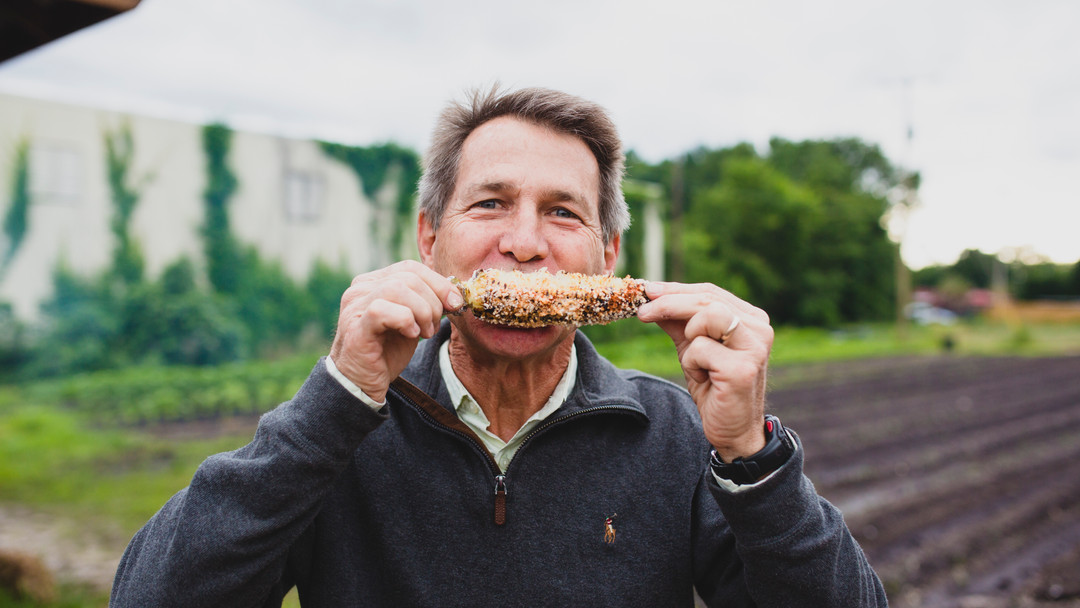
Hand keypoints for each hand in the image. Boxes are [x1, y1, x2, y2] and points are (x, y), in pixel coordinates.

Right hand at [330, 260, 462, 401]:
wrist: (362, 384)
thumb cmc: (386, 351)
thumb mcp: (412, 321)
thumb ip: (426, 303)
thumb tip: (454, 295)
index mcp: (373, 282)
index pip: (410, 267)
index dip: (438, 283)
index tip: (454, 303)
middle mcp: (360, 289)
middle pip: (408, 277)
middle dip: (433, 302)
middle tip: (434, 326)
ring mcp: (355, 307)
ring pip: (397, 289)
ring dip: (421, 312)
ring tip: (424, 333)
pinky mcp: (355, 328)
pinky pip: (381, 310)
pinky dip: (405, 321)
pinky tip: (410, 335)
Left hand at [636, 281, 773, 460]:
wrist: (732, 430)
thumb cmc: (714, 388)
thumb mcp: (692, 349)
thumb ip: (677, 322)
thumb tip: (650, 297)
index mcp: (751, 320)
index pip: (710, 292)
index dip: (676, 289)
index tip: (647, 291)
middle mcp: (759, 329)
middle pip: (707, 299)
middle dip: (669, 303)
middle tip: (642, 312)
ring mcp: (754, 348)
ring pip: (708, 316)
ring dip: (689, 338)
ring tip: (694, 362)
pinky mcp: (742, 369)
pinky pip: (701, 349)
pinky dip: (691, 363)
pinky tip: (703, 379)